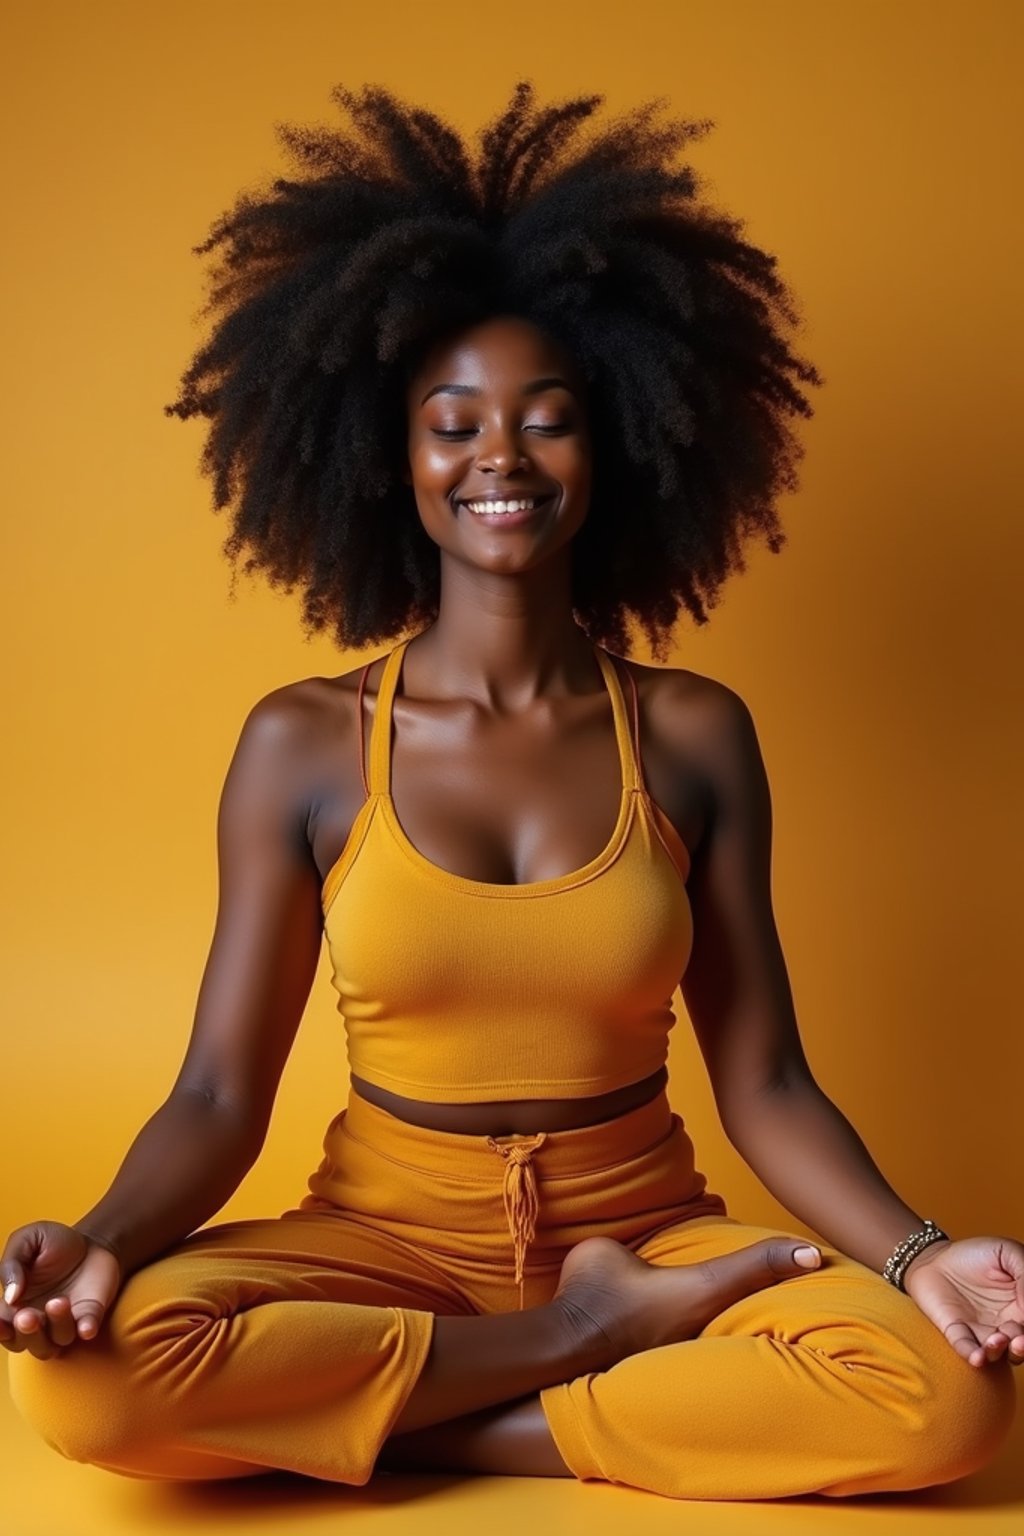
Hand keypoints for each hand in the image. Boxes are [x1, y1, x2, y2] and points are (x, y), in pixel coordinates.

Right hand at [1, 1222, 122, 1360]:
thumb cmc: (51, 1243)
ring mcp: (65, 1320)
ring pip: (57, 1339)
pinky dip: (86, 1329)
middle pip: (27, 1342)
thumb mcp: (27, 1240)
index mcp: (15, 1306)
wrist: (89, 1240)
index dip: (0, 1330)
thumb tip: (11, 1296)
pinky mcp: (90, 1315)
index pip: (2, 1328)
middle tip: (28, 1316)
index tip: (1, 1323)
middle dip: (26, 1332)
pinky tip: (86, 1327)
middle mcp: (38, 1321)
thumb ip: (12, 1264)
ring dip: (57, 1325)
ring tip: (59, 1301)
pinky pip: (88, 1329)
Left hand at [903, 1235, 1023, 1368]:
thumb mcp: (1006, 1252)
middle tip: (1019, 1341)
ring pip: (997, 1353)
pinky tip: (978, 1357)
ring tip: (996, 1341)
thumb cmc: (975, 1253)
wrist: (935, 1256)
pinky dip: (973, 1356)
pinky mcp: (957, 1332)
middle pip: (1020, 1345)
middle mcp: (1006, 1325)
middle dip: (1022, 1347)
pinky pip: (966, 1349)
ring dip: (999, 1351)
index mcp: (1022, 1307)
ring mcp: (982, 1332)